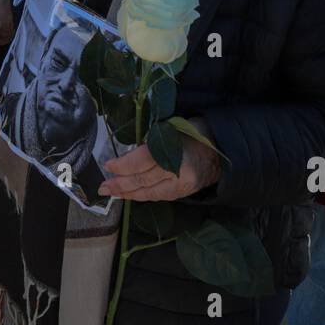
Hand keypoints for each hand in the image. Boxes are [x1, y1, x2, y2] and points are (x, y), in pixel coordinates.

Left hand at [99, 118, 220, 201]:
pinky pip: (158, 196)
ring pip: (149, 192)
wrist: (220, 150)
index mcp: (175, 148)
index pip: (143, 160)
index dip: (123, 165)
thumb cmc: (193, 132)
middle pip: (143, 179)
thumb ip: (152, 142)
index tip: (109, 166)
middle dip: (120, 184)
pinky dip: (142, 195)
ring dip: (128, 193)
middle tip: (103, 187)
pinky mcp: (184, 193)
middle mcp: (178, 169)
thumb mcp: (172, 128)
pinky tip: (130, 194)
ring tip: (112, 192)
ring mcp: (182, 184)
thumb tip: (127, 156)